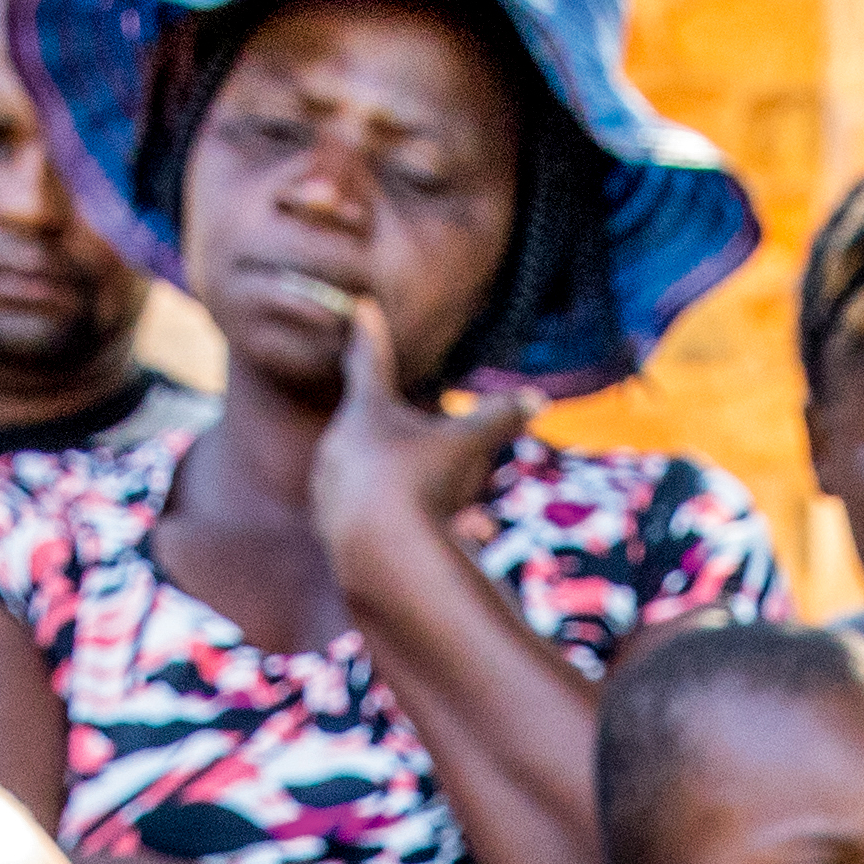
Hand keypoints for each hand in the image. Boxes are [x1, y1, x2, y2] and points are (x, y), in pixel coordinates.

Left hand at [309, 291, 533, 579]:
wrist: (385, 557)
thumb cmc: (427, 486)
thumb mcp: (468, 446)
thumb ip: (499, 417)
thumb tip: (538, 399)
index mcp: (365, 412)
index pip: (367, 361)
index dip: (368, 333)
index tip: (362, 306)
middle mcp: (336, 444)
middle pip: (366, 425)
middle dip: (389, 429)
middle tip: (411, 439)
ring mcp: (326, 487)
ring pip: (361, 472)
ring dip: (387, 479)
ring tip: (416, 498)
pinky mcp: (325, 527)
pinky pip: (358, 513)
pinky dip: (380, 517)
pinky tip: (400, 533)